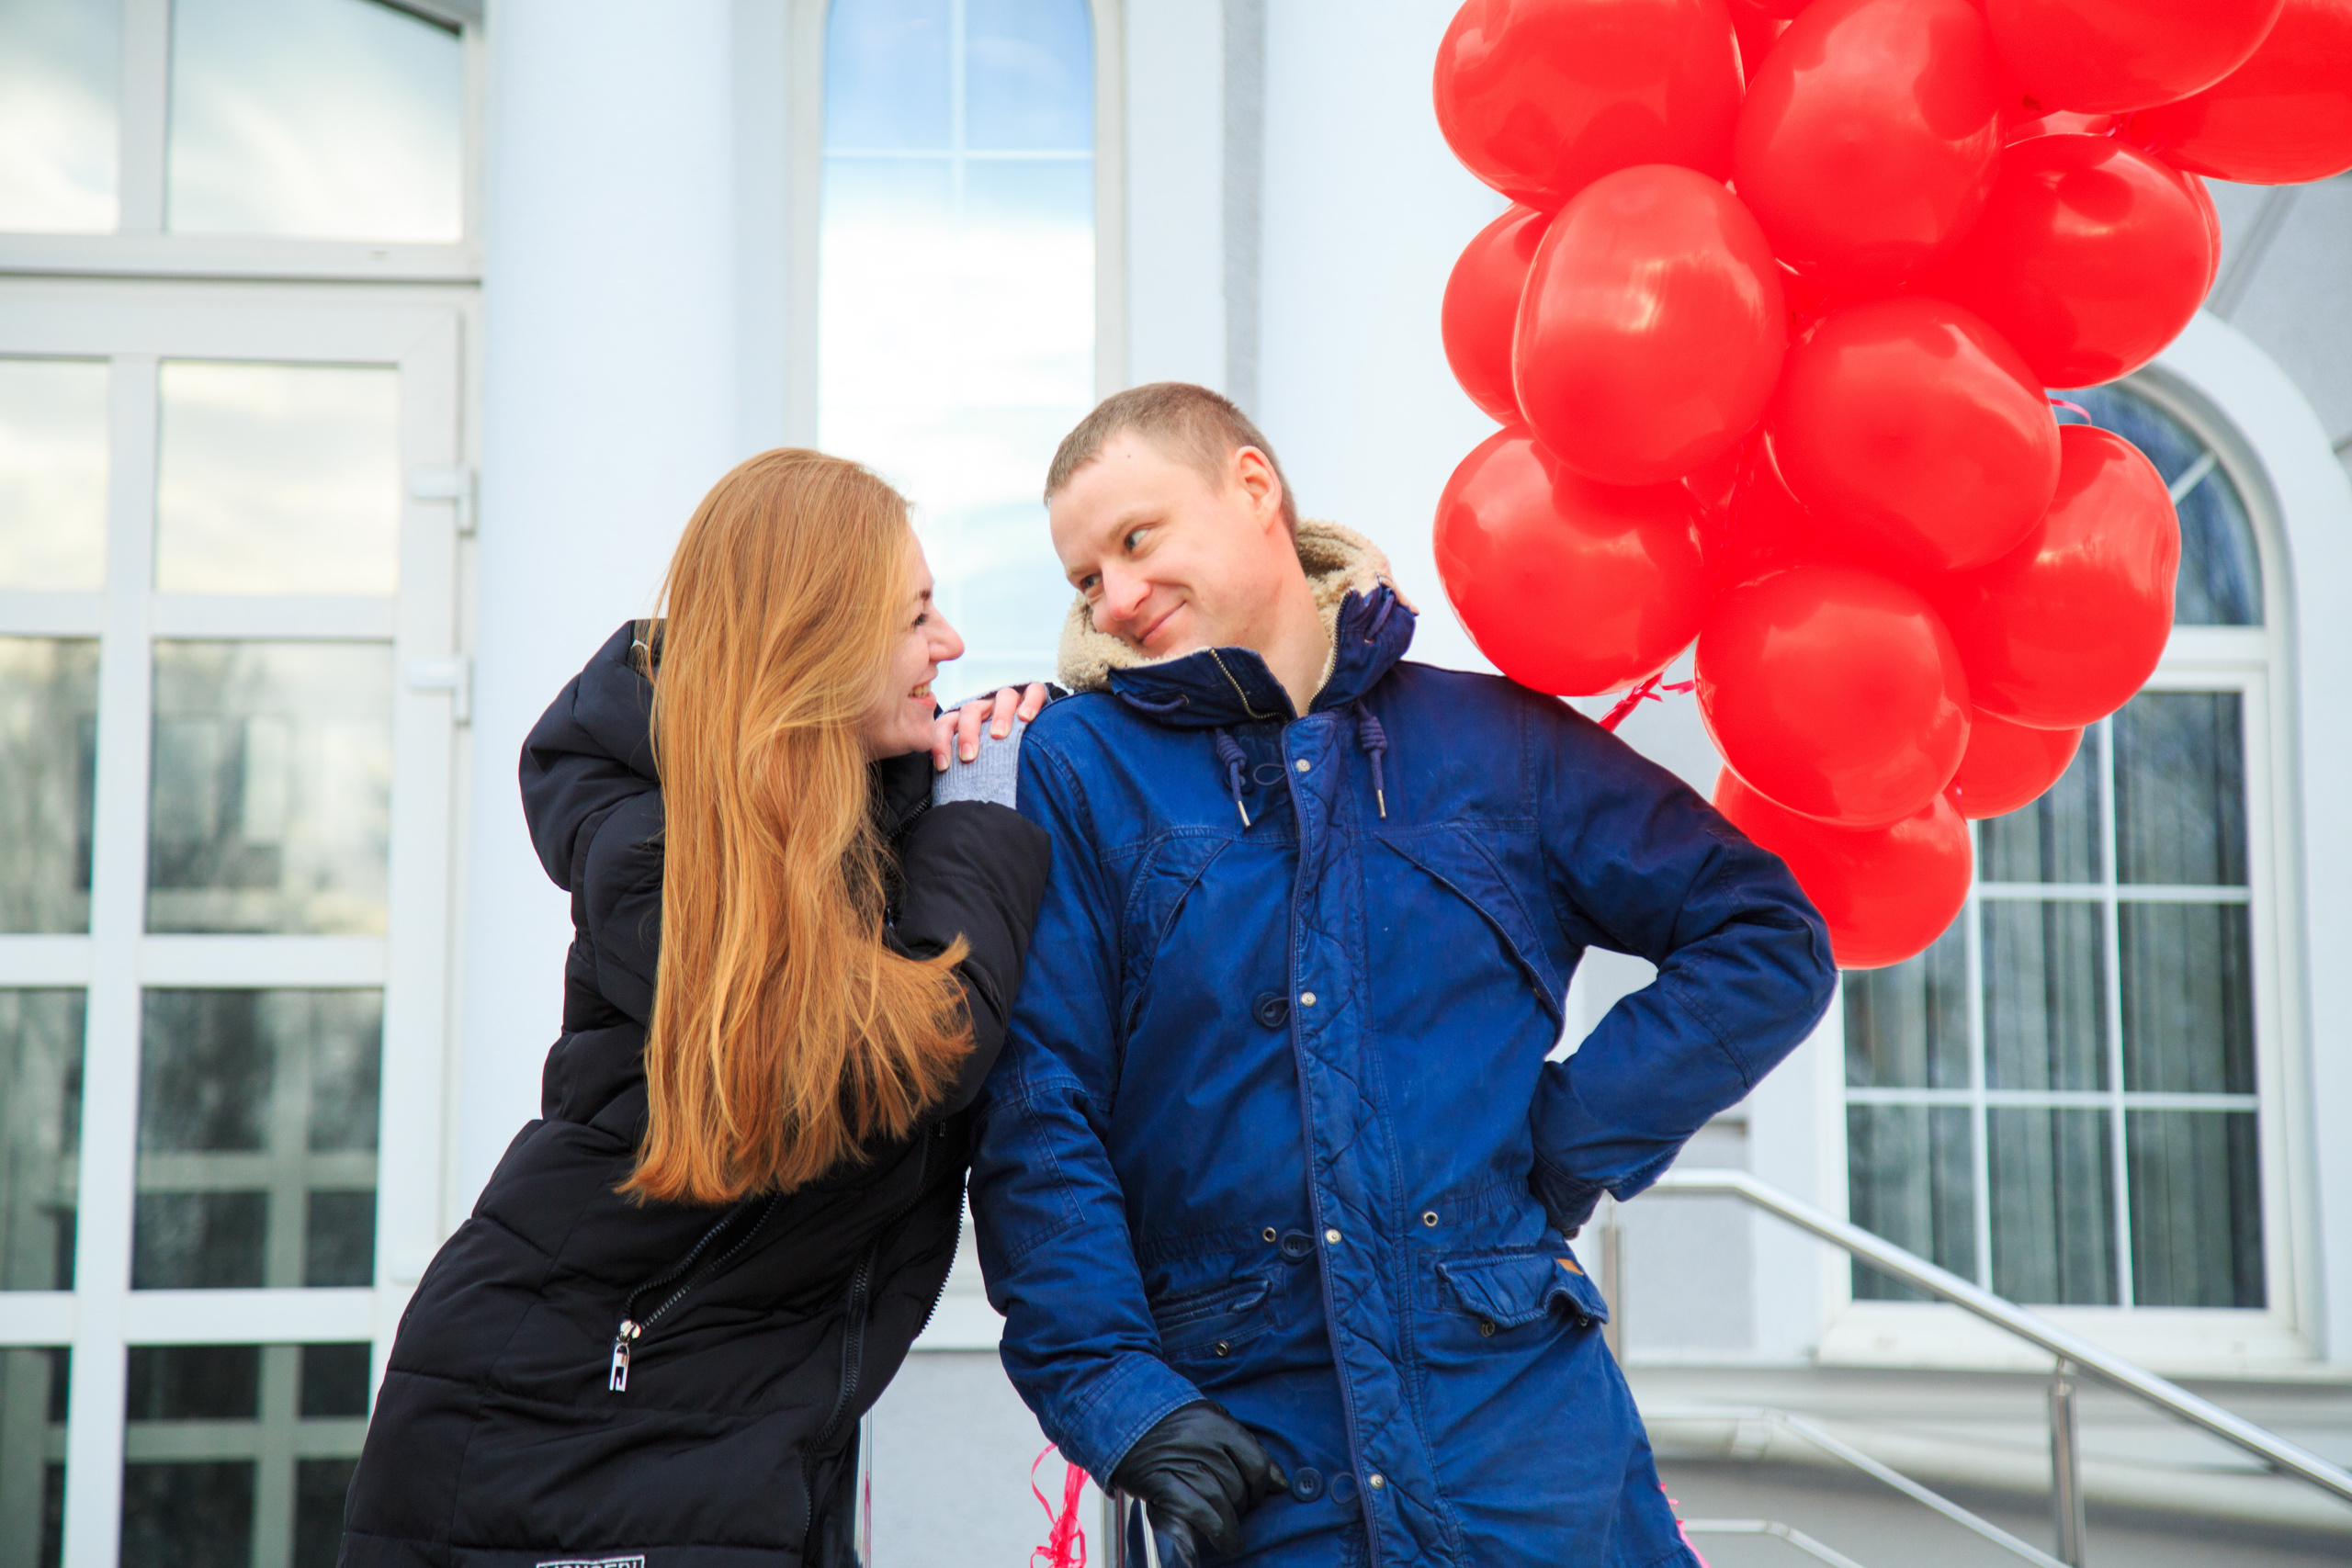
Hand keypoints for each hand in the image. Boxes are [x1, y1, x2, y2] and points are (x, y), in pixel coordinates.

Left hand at [931, 682, 1048, 771]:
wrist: (1037, 744)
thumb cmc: (1000, 760)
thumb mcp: (980, 764)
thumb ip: (966, 771)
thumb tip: (948, 797)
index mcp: (968, 722)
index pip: (947, 724)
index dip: (941, 743)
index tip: (944, 767)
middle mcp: (988, 708)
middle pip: (971, 710)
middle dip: (967, 733)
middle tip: (969, 756)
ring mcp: (1011, 701)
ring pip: (1003, 697)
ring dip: (999, 715)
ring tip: (999, 735)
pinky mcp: (1034, 696)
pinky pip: (1034, 691)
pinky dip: (1030, 702)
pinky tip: (1026, 718)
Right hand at [1108, 1402, 1286, 1566]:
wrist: (1119, 1413)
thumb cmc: (1168, 1420)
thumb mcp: (1205, 1418)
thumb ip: (1237, 1443)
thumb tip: (1276, 1481)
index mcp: (1216, 1423)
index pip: (1256, 1462)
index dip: (1264, 1486)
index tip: (1264, 1496)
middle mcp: (1201, 1442)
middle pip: (1237, 1487)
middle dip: (1243, 1508)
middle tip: (1239, 1516)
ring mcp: (1179, 1462)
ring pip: (1218, 1503)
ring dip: (1229, 1530)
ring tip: (1232, 1542)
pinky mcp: (1159, 1481)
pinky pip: (1192, 1510)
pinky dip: (1207, 1530)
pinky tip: (1214, 1545)